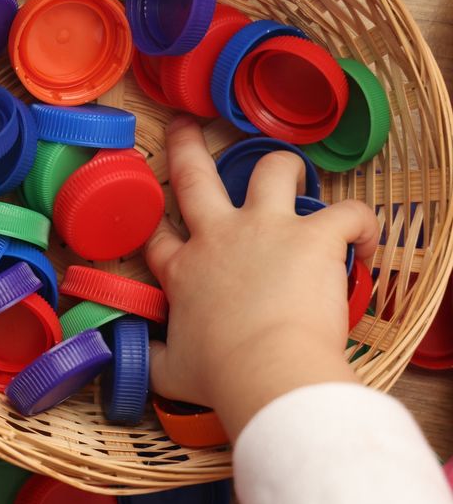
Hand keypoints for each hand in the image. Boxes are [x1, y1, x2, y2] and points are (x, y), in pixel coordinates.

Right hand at [143, 117, 379, 438]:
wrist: (266, 371)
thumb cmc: (219, 376)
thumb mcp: (170, 372)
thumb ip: (153, 359)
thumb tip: (139, 362)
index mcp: (184, 271)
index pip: (161, 239)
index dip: (159, 233)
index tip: (163, 236)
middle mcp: (219, 237)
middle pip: (194, 176)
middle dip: (187, 147)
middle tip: (185, 126)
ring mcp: (266, 229)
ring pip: (272, 169)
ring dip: (284, 167)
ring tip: (294, 175)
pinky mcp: (314, 236)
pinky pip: (347, 212)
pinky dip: (360, 224)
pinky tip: (363, 242)